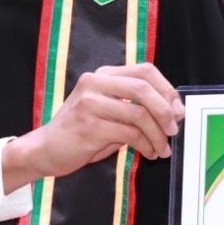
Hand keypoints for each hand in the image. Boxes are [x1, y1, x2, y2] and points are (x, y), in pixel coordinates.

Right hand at [3, 63, 183, 191]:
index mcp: (103, 75)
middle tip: (174, 130)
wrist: (45, 150)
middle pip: (144, 88)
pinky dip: (145, 145)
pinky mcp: (89, 126)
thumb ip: (134, 107)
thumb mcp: (108, 111)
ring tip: (162, 148)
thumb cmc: (80, 132)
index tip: (178, 110)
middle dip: (165, 111)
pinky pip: (129, 134)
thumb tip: (173, 112)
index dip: (167, 90)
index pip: (145, 71)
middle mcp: (95, 83)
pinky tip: (148, 153)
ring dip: (157, 135)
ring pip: (139, 114)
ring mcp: (90, 103)